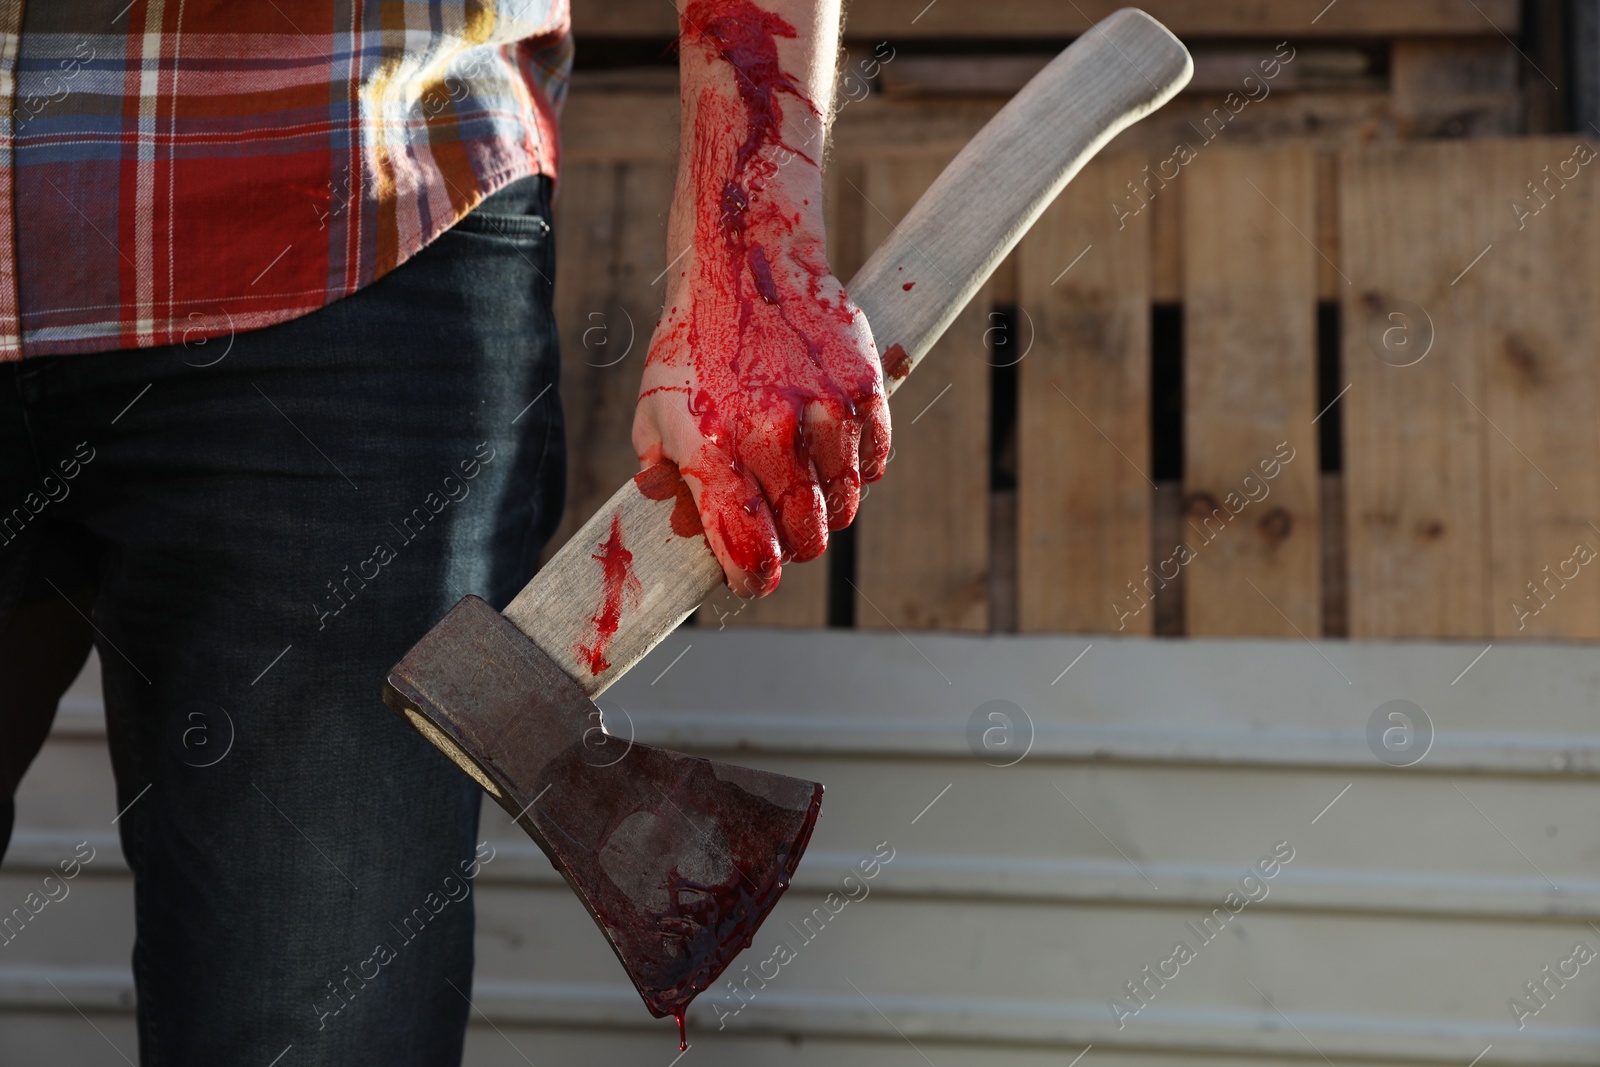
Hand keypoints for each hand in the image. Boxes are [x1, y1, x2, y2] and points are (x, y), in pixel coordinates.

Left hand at [633, 185, 888, 597]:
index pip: (748, 551)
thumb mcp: (655, 407)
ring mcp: (823, 412)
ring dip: (829, 512)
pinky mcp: (863, 389)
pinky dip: (858, 473)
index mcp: (713, 448)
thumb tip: (686, 530)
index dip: (753, 580)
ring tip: (809, 495)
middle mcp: (770, 435)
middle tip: (784, 540)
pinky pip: (872, 463)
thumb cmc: (695, 340)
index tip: (753, 580)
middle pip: (804, 537)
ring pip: (844, 505)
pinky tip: (835, 460)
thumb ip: (665, 476)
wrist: (745, 258)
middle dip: (793, 550)